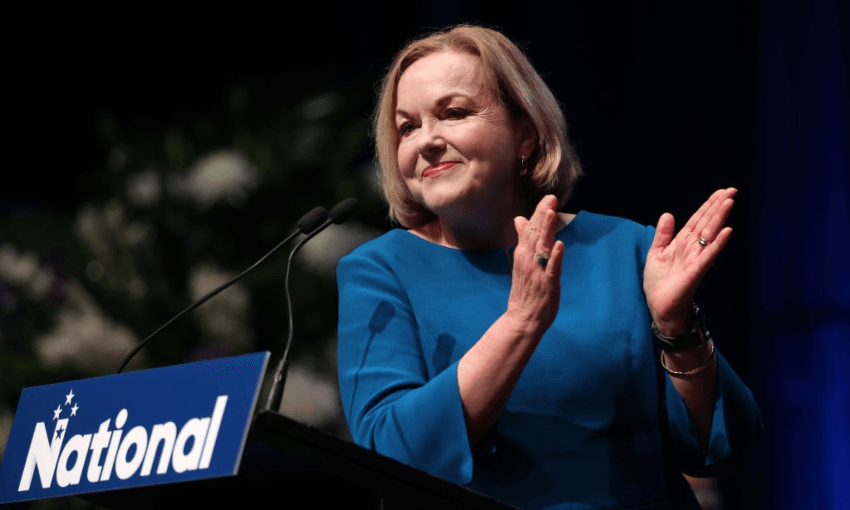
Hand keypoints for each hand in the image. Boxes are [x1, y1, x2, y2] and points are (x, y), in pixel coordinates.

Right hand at [507, 195, 564, 334]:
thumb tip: (520, 219)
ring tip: (551, 213)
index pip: (531, 229)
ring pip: (542, 247)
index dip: (539, 213)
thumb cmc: (526, 290)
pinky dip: (555, 257)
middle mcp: (528, 260)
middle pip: (535, 234)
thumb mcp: (523, 261)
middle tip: (550, 198)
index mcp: (523, 254)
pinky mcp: (547, 284)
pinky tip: (559, 245)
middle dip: (543, 216)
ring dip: (546, 230)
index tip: (548, 198)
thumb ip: (524, 239)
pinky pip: (551, 268)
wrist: (522, 318)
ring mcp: (537, 272)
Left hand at [644, 188, 735, 335]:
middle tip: (732, 190)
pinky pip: (708, 256)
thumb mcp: (657, 253)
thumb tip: (668, 214)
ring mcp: (695, 259)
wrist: (660, 307)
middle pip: (707, 223)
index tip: (721, 191)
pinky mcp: (695, 272)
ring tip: (729, 202)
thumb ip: (663, 235)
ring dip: (719, 218)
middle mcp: (692, 249)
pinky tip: (727, 231)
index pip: (698, 220)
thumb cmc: (660, 283)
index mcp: (682, 243)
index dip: (708, 205)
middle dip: (718, 207)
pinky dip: (717, 244)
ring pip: (710, 235)